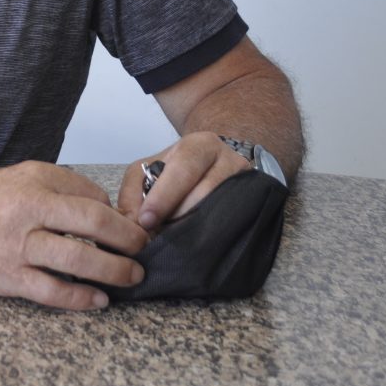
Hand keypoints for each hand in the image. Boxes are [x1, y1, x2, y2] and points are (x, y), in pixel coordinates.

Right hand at [0, 161, 148, 310]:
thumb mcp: (19, 177)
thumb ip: (60, 186)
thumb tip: (102, 207)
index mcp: (32, 183)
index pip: (89, 196)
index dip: (117, 213)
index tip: (132, 225)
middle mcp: (25, 211)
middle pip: (91, 223)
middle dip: (126, 239)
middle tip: (143, 248)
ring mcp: (15, 246)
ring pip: (76, 259)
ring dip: (113, 270)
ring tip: (132, 275)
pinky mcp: (6, 277)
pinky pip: (52, 291)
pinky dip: (80, 298)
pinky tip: (98, 300)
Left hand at [116, 131, 252, 231]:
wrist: (219, 165)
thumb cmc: (179, 170)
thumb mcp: (150, 169)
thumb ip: (134, 191)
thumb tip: (131, 221)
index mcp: (199, 145)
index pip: (182, 169)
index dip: (163, 197)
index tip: (146, 220)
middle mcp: (228, 158)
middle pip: (204, 191)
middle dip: (177, 214)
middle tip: (158, 233)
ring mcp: (245, 181)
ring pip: (219, 209)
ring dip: (192, 226)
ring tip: (173, 236)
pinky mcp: (255, 201)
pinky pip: (232, 221)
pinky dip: (210, 233)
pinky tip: (194, 241)